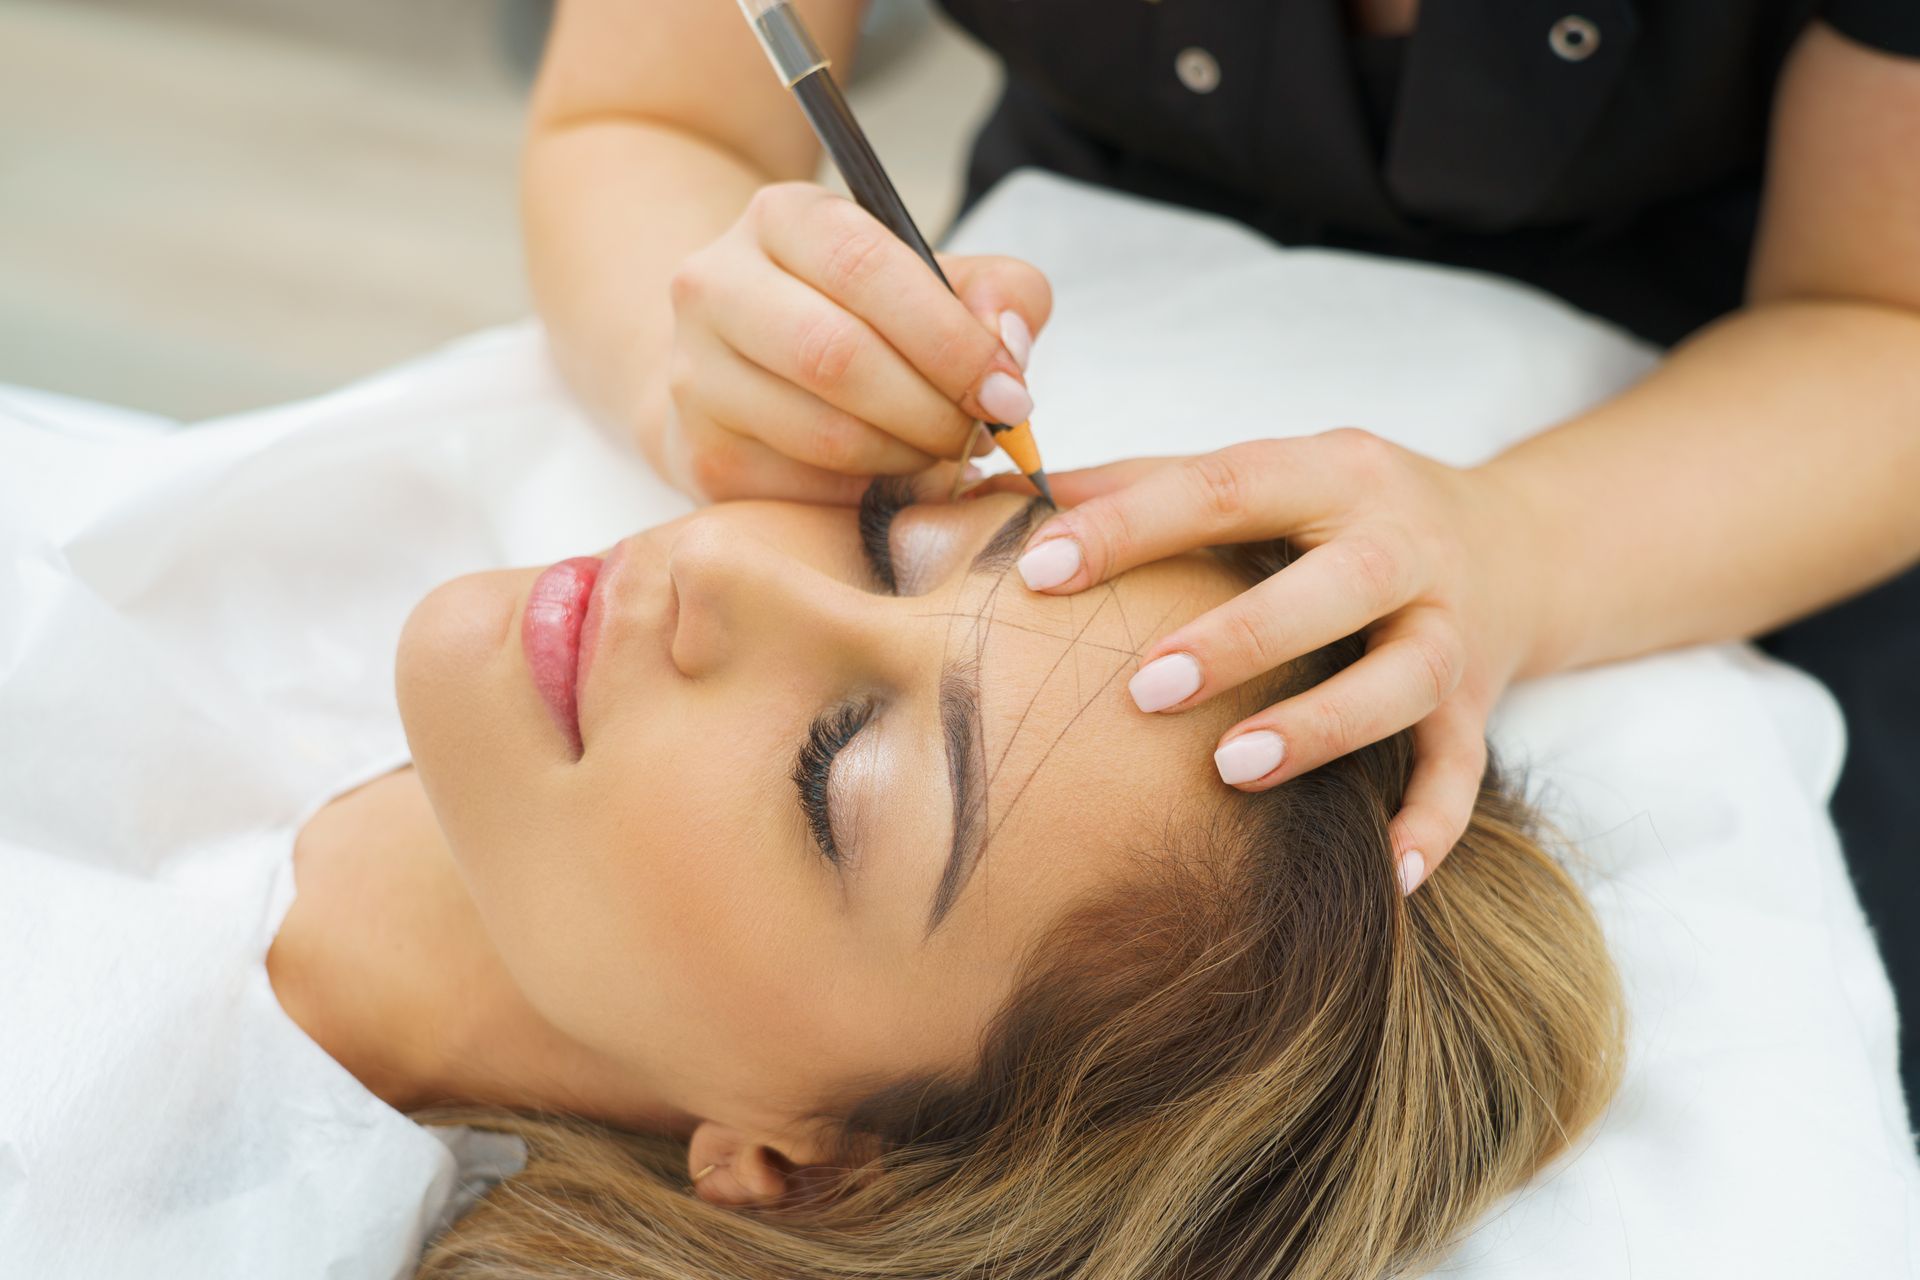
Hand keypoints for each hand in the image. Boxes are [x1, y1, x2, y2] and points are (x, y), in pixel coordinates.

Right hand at [658, 181, 1050, 502]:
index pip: (865, 267)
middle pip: (837, 356)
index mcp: (781, 218)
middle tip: (980, 435)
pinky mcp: (703, 453)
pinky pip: (806, 491)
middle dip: (932, 409)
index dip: (949, 339)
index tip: (1007, 392)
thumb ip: (997, 293)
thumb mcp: (932, 280)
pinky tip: (894, 480)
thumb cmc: (860, 317)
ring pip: (823, 433)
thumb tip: (1008, 346)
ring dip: (908, 459)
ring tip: (941, 455)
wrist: (746, 364)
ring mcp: (696, 374)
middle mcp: (716, 286)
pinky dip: (870, 496)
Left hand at [1007, 430, 1546, 893]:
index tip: (1040, 570)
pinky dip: (1431, 827)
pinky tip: (1387, 875)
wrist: (1519, 545)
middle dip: (1242, 637)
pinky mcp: (1478, 705)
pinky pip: (1464, 772)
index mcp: (1332, 473)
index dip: (1133, 526)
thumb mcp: (1264, 475)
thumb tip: (1008, 494)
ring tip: (1232, 769)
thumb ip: (1145, 483)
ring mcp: (1449, 628)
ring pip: (1405, 679)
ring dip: (1323, 726)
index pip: (1226, 486)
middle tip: (1143, 689)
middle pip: (1338, 584)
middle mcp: (1403, 544)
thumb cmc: (1344, 514)